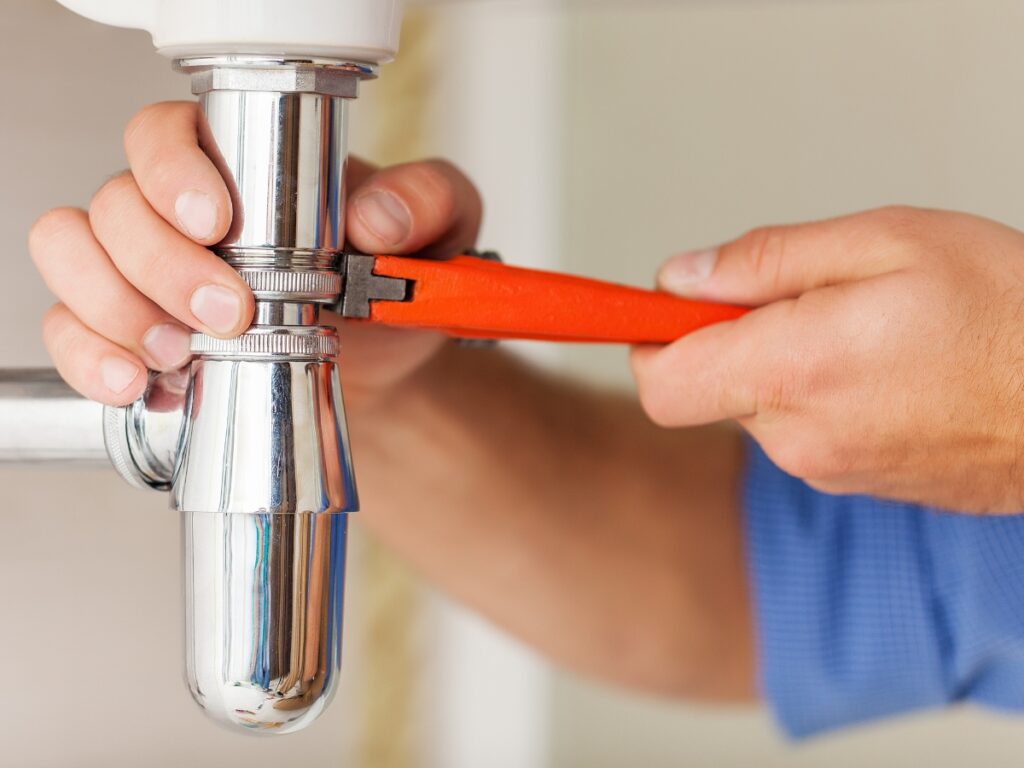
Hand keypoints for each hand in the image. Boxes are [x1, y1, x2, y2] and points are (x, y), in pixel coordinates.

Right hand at [28, 101, 481, 412]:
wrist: (382, 364)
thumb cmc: (391, 284)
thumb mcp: (436, 232)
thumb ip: (426, 201)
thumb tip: (378, 217)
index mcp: (238, 165)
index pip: (164, 136)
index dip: (172, 171)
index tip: (217, 221)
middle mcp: (176, 213)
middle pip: (115, 205)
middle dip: (163, 263)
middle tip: (230, 311)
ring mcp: (144, 273)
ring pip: (75, 256)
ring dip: (116, 308)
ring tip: (181, 354)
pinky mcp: (133, 333)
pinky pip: (70, 329)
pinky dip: (91, 356)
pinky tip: (139, 384)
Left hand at [632, 206, 1023, 513]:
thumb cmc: (1006, 313)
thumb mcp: (886, 242)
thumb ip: (767, 261)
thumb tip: (682, 276)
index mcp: (794, 369)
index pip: (662, 380)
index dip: (648, 338)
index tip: (658, 306)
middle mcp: (797, 435)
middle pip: (708, 386)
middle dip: (732, 337)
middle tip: (806, 298)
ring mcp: (825, 469)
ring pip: (757, 406)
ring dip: (783, 364)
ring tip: (866, 331)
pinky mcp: (852, 483)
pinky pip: (801, 432)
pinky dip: (818, 395)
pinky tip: (883, 369)